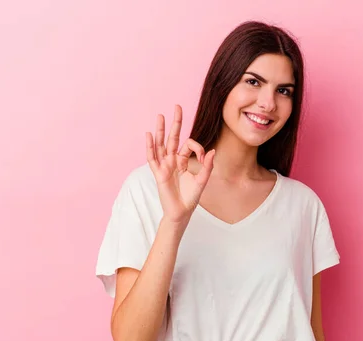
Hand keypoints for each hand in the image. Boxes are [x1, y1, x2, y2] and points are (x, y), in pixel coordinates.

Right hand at [145, 105, 214, 223]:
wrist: (181, 212)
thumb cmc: (191, 197)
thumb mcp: (202, 180)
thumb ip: (207, 166)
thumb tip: (213, 151)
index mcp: (183, 161)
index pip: (188, 145)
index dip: (197, 147)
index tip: (203, 156)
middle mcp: (173, 161)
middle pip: (173, 138)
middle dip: (175, 123)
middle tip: (177, 106)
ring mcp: (164, 166)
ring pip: (161, 144)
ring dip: (160, 130)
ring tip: (161, 116)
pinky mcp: (159, 174)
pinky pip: (152, 158)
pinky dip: (150, 147)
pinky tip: (149, 135)